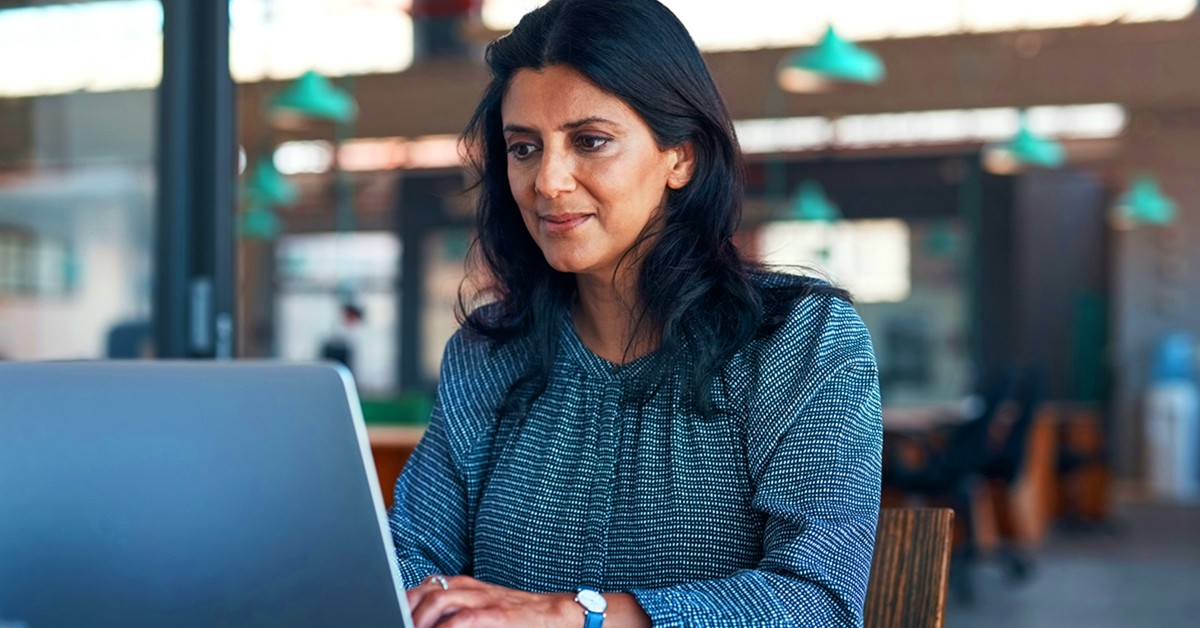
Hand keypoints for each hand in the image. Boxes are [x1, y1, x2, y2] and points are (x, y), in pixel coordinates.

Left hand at [407, 574, 577, 627]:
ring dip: (420, 620)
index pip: (421, 588)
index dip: (401, 602)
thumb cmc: (513, 615)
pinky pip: (463, 619)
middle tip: (397, 623)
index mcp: (461, 586)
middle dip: (405, 611)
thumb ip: (452, 612)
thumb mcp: (479, 607)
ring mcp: (482, 599)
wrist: (553, 614)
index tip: (389, 613)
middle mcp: (468, 587)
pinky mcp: (496, 614)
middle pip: (424, 593)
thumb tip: (421, 620)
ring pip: (438, 601)